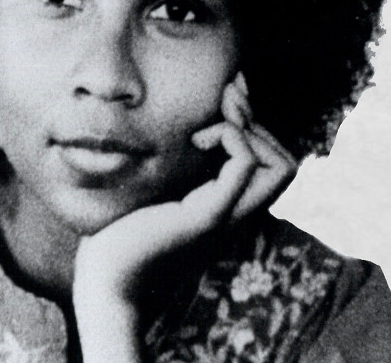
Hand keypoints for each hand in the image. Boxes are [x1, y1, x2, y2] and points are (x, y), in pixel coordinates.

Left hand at [72, 72, 298, 361]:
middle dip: (259, 124)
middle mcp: (236, 215)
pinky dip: (231, 139)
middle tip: (220, 112)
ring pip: (281, 169)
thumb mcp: (154, 193)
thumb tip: (177, 136)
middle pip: (286, 167)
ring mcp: (226, 217)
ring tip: (208, 128)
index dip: (257, 128)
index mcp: (228, 208)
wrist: (103, 281)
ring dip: (250, 131)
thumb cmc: (121, 235)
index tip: (221, 109)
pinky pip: (244, 168)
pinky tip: (196, 141)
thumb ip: (173, 173)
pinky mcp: (206, 217)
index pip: (272, 167)